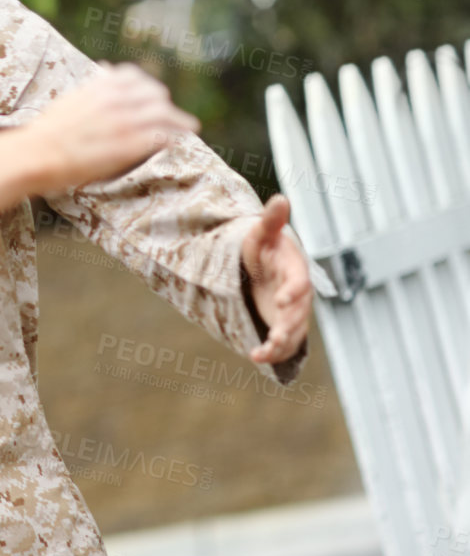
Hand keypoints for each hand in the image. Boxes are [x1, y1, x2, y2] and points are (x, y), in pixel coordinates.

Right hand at [26, 63, 199, 192]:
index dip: (146, 87)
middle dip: (164, 104)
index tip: (151, 96)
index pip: (135, 77)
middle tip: (172, 115)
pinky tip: (176, 143)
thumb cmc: (47, 130)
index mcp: (101, 86)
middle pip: (156, 95)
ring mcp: (127, 122)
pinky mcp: (131, 144)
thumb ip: (93, 86)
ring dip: (179, 121)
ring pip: (166, 114)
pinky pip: (163, 136)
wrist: (37, 153)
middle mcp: (118, 99)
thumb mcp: (70, 98)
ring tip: (189, 127)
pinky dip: (172, 138)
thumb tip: (105, 70)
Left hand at [241, 194, 313, 363]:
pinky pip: (282, 343)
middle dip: (288, 324)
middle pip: (298, 313)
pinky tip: (256, 357)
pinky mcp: (283, 326)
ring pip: (293, 332)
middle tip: (277, 335)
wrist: (263, 267)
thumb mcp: (262, 233)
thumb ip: (271, 221)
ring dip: (280, 344)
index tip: (282, 300)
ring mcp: (292, 313)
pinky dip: (272, 352)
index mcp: (295, 271)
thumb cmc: (264, 248)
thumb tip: (280, 198)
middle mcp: (298, 295)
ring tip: (263, 352)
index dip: (293, 292)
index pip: (299, 282)